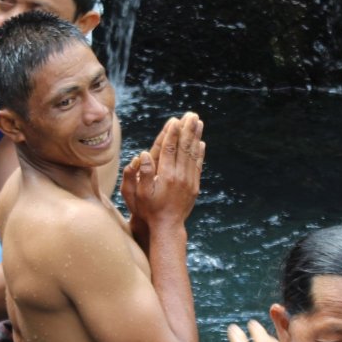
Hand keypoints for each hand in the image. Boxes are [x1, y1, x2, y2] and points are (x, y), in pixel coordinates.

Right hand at [123, 112, 203, 230]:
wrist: (167, 227)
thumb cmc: (149, 211)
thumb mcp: (139, 194)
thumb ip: (142, 174)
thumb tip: (143, 154)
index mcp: (166, 176)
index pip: (169, 149)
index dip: (172, 133)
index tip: (175, 120)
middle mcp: (180, 176)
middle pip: (184, 148)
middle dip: (187, 129)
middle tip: (191, 114)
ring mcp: (189, 181)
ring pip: (193, 154)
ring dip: (196, 137)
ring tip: (199, 122)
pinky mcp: (194, 187)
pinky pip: (198, 165)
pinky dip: (200, 153)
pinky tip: (201, 143)